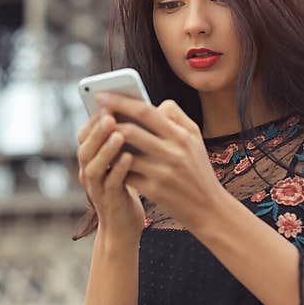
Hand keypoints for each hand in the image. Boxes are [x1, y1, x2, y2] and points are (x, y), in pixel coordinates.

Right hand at [76, 107, 146, 244]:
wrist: (124, 226)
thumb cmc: (126, 187)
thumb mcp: (119, 161)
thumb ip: (120, 141)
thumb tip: (132, 110)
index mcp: (90, 160)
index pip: (84, 136)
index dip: (93, 120)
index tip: (106, 103)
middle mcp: (88, 173)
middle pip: (85, 149)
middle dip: (97, 131)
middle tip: (110, 115)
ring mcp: (97, 189)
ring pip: (94, 167)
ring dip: (106, 149)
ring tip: (119, 133)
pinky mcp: (110, 202)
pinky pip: (111, 184)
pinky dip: (119, 169)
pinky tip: (130, 157)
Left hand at [94, 92, 225, 232]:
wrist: (209, 207)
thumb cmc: (198, 169)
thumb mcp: (195, 138)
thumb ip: (176, 116)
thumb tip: (152, 103)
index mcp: (182, 135)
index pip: (146, 111)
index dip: (121, 102)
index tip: (102, 96)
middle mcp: (173, 152)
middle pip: (131, 131)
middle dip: (108, 122)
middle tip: (95, 117)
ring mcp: (163, 172)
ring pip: (124, 154)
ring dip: (109, 146)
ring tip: (99, 140)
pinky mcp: (155, 190)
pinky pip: (127, 174)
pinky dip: (115, 167)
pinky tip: (108, 163)